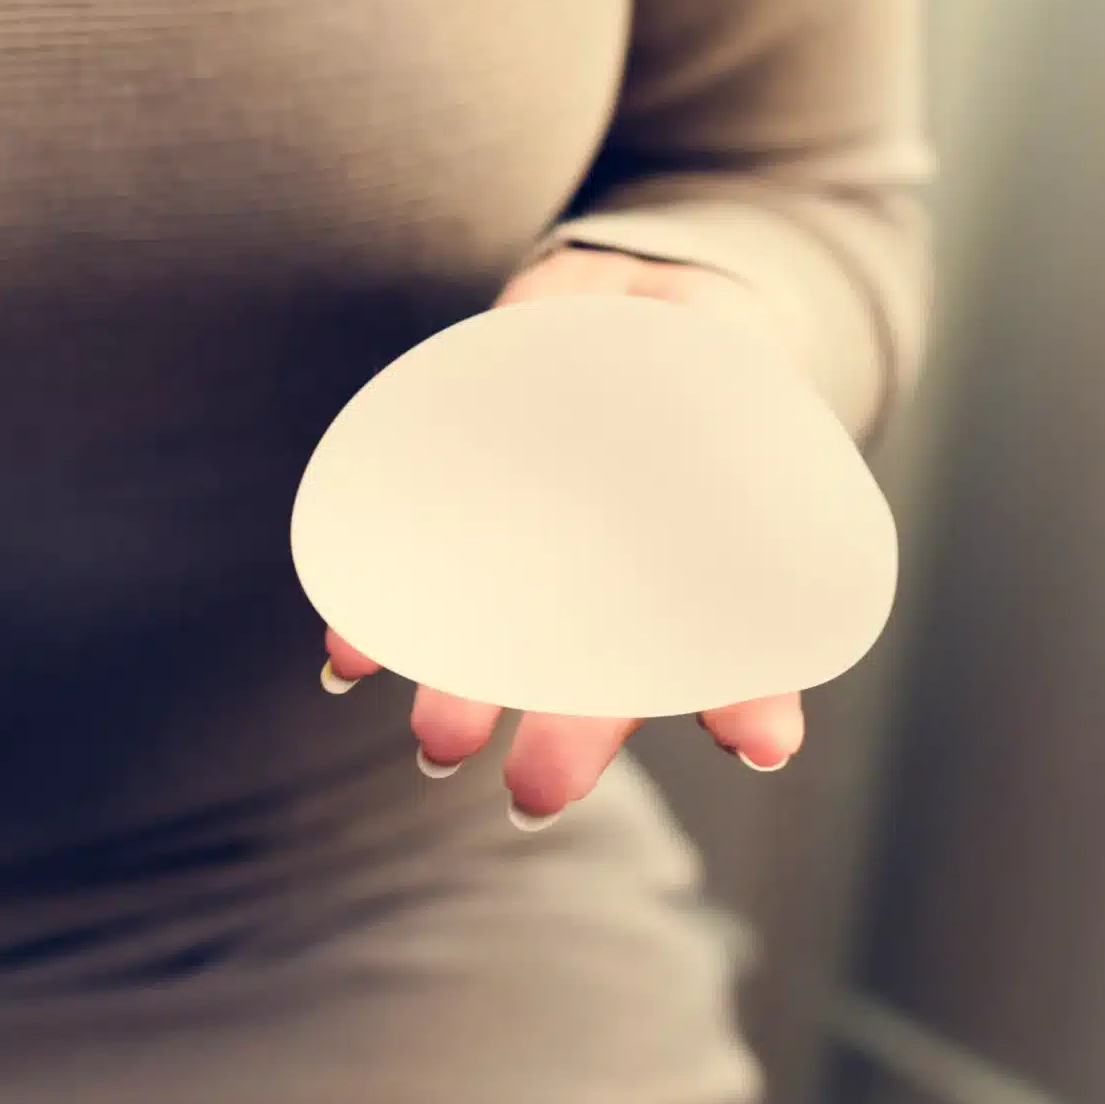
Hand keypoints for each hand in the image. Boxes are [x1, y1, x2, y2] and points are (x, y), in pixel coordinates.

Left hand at [316, 248, 804, 830]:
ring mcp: (542, 559)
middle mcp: (622, 579)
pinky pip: (414, 580)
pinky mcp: (462, 519)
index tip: (759, 747)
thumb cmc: (689, 347)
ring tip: (437, 746)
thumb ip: (712, 352)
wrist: (622, 307)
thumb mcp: (718, 343)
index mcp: (708, 550)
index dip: (750, 696)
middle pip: (605, 674)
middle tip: (535, 796)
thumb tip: (700, 331)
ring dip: (468, 696)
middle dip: (572, 741)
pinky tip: (346, 657)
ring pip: (508, 646)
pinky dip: (374, 621)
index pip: (741, 640)